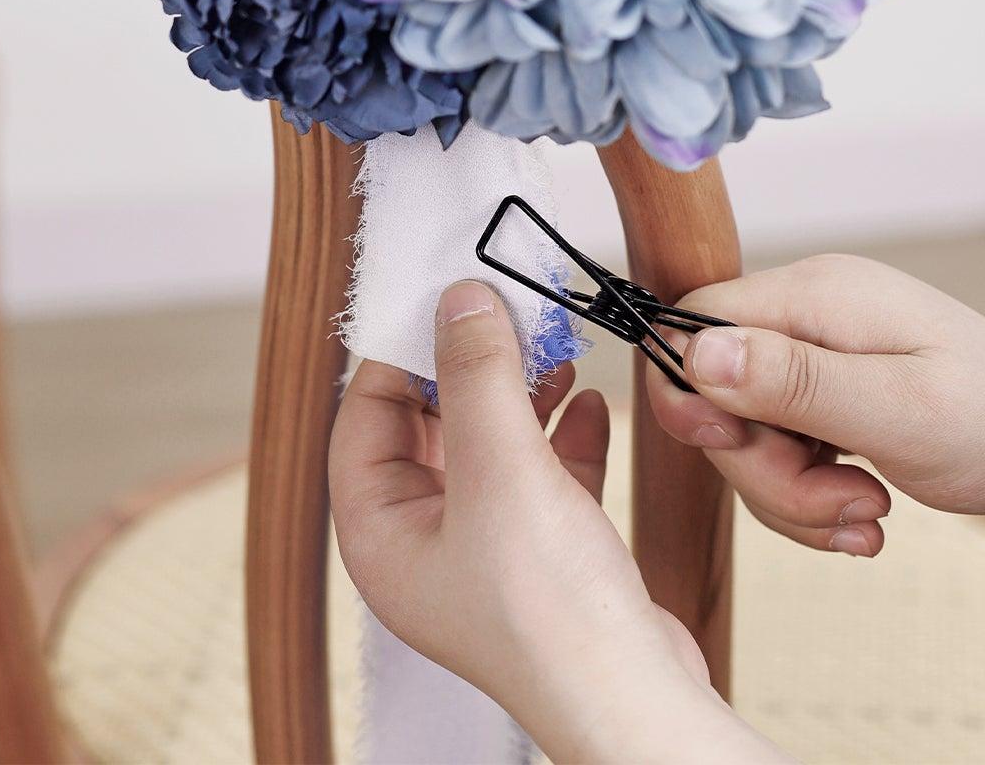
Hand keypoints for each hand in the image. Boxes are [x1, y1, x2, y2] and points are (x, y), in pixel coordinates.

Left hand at [330, 280, 786, 763]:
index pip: (364, 420)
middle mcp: (424, 544)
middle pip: (429, 426)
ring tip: (554, 348)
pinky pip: (541, 476)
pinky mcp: (545, 558)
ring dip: (520, 392)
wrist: (633, 700)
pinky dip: (562, 433)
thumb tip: (458, 298)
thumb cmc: (548, 611)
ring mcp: (486, 552)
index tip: (440, 300)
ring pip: (489, 445)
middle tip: (502, 311)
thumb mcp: (500, 467)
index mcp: (380, 535)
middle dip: (468, 367)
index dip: (399, 356)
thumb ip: (476, 375)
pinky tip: (590, 403)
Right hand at [647, 253, 984, 555]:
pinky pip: (781, 453)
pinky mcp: (829, 398)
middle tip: (836, 499)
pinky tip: (866, 513)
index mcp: (813, 295)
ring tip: (867, 514)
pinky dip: (812, 497)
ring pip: (746, 435)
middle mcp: (806, 317)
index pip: (694, 324)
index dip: (693, 394)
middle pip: (716, 394)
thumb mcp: (896, 409)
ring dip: (795, 494)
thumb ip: (793, 382)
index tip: (736, 449)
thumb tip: (695, 355)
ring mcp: (817, 358)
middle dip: (763, 467)